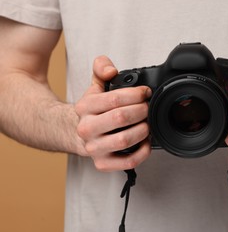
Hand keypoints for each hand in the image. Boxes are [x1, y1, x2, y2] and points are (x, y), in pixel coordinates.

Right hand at [75, 56, 151, 170]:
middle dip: (141, 110)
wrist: (75, 132)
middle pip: (121, 118)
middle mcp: (86, 128)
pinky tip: (145, 142)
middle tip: (147, 107)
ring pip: (124, 140)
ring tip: (147, 123)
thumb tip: (110, 70)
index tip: (145, 93)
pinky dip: (142, 152)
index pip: (114, 99)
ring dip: (143, 130)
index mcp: (84, 107)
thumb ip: (101, 68)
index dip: (136, 94)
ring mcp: (94, 148)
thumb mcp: (95, 86)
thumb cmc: (92, 110)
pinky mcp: (102, 163)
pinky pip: (127, 162)